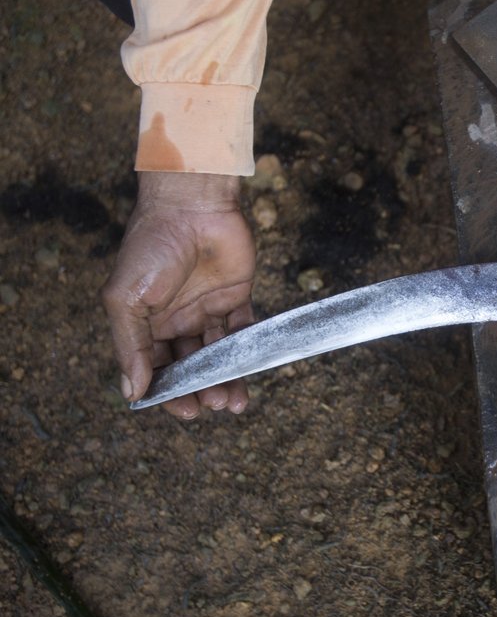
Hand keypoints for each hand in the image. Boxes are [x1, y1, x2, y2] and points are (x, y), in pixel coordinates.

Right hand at [101, 172, 255, 417]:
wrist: (191, 205)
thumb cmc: (150, 247)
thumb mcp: (126, 300)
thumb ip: (131, 347)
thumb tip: (132, 393)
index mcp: (146, 322)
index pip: (156, 367)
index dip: (169, 391)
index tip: (183, 411)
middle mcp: (176, 319)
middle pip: (190, 364)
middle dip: (200, 388)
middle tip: (211, 406)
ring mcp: (207, 308)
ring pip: (218, 353)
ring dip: (225, 378)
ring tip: (231, 402)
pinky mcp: (237, 297)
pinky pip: (243, 331)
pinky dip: (247, 354)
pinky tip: (249, 372)